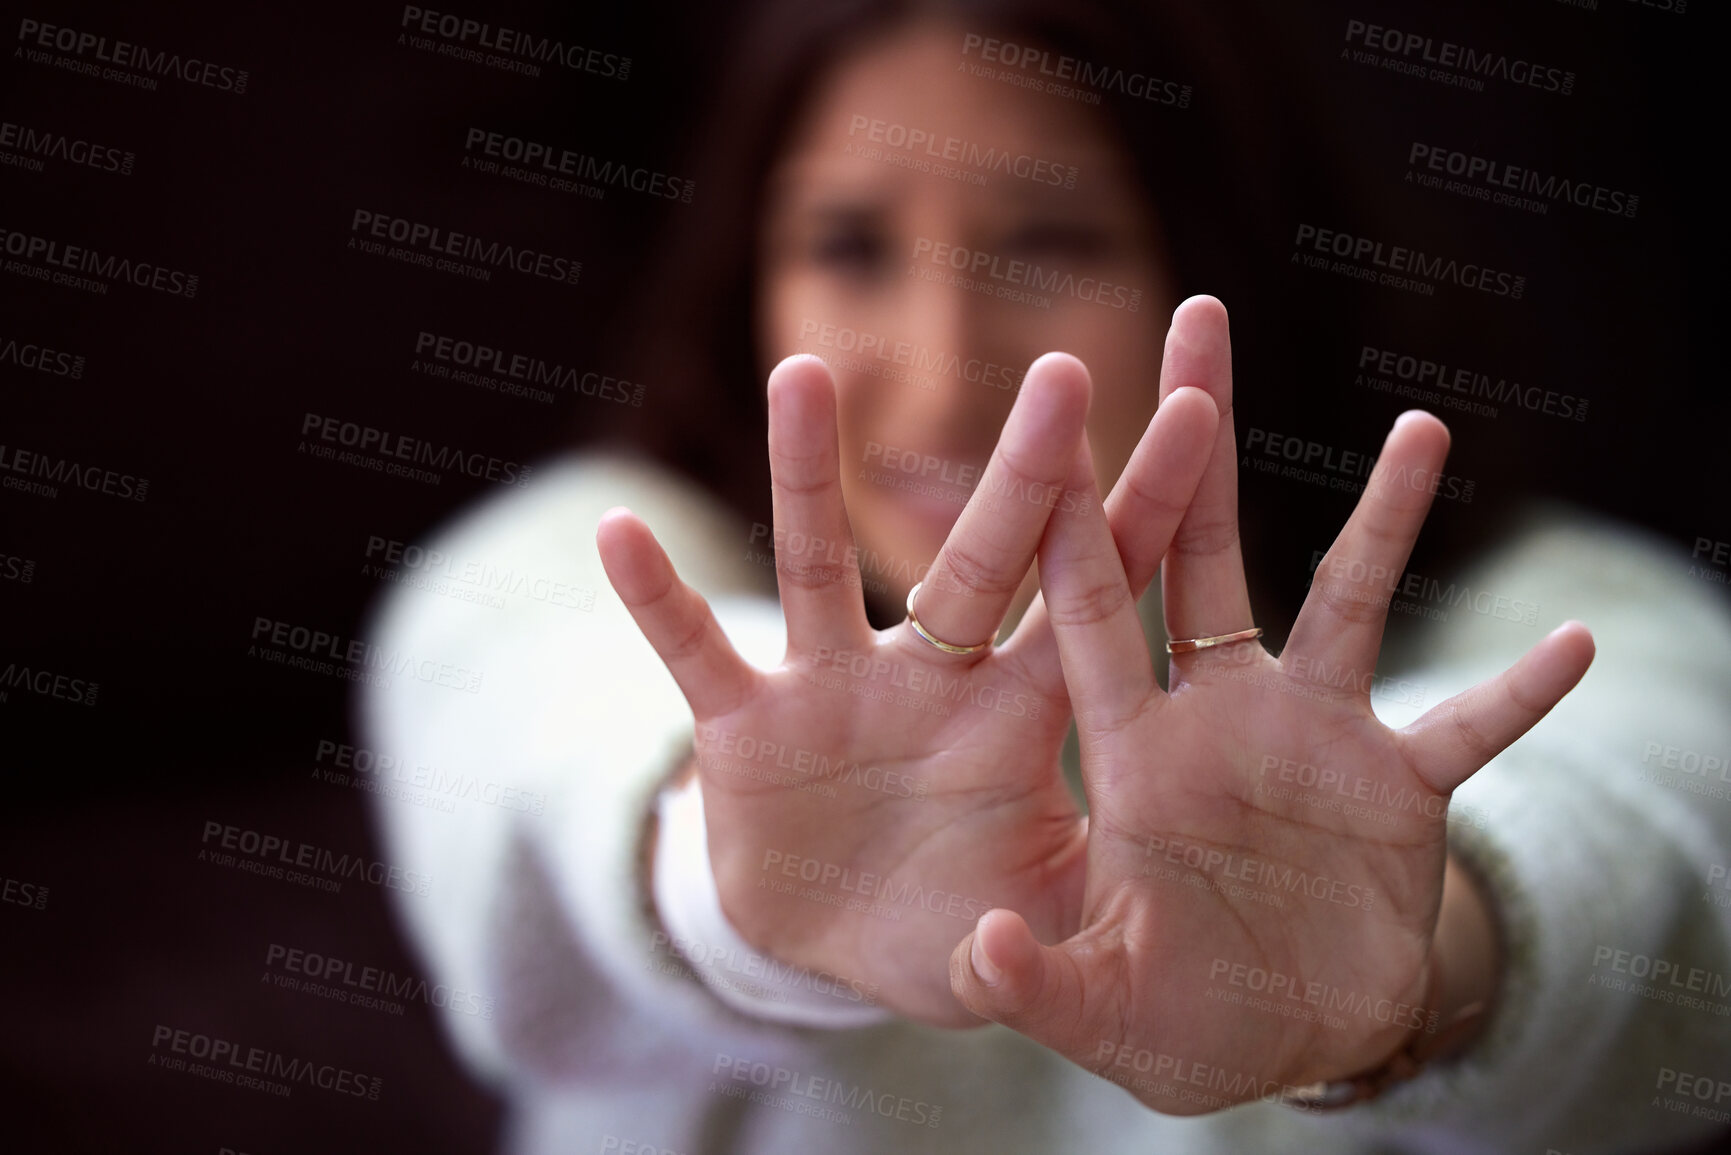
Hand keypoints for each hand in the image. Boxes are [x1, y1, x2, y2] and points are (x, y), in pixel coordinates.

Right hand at [597, 347, 1217, 1024]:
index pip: (1096, 600)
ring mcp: (835, 690)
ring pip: (820, 567)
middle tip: (1065, 372)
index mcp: (1019, 718)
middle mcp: (932, 679)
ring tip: (803, 377)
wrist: (831, 943)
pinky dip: (658, 600)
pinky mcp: (747, 723)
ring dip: (807, 476)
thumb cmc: (952, 923)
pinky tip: (620, 534)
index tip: (1203, 414)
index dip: (1143, 517)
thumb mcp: (1032, 929)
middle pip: (982, 561)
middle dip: (1024, 474)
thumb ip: (1071, 936)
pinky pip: (697, 650)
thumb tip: (1077, 942)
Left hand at [949, 301, 1594, 1106]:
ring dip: (1384, 521)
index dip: (1081, 515)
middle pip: (1205, 553)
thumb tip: (981, 951)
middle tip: (1197, 323)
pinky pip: (1469, 730)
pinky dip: (1518, 696)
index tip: (1066, 408)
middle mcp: (1219, 717)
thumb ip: (1038, 982)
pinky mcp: (1400, 791)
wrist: (1283, 1031)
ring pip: (1352, 605)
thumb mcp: (1102, 1009)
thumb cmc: (1176, 1015)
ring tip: (1419, 427)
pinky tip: (1572, 646)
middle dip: (1200, 442)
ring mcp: (1314, 742)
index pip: (1093, 613)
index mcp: (1135, 752)